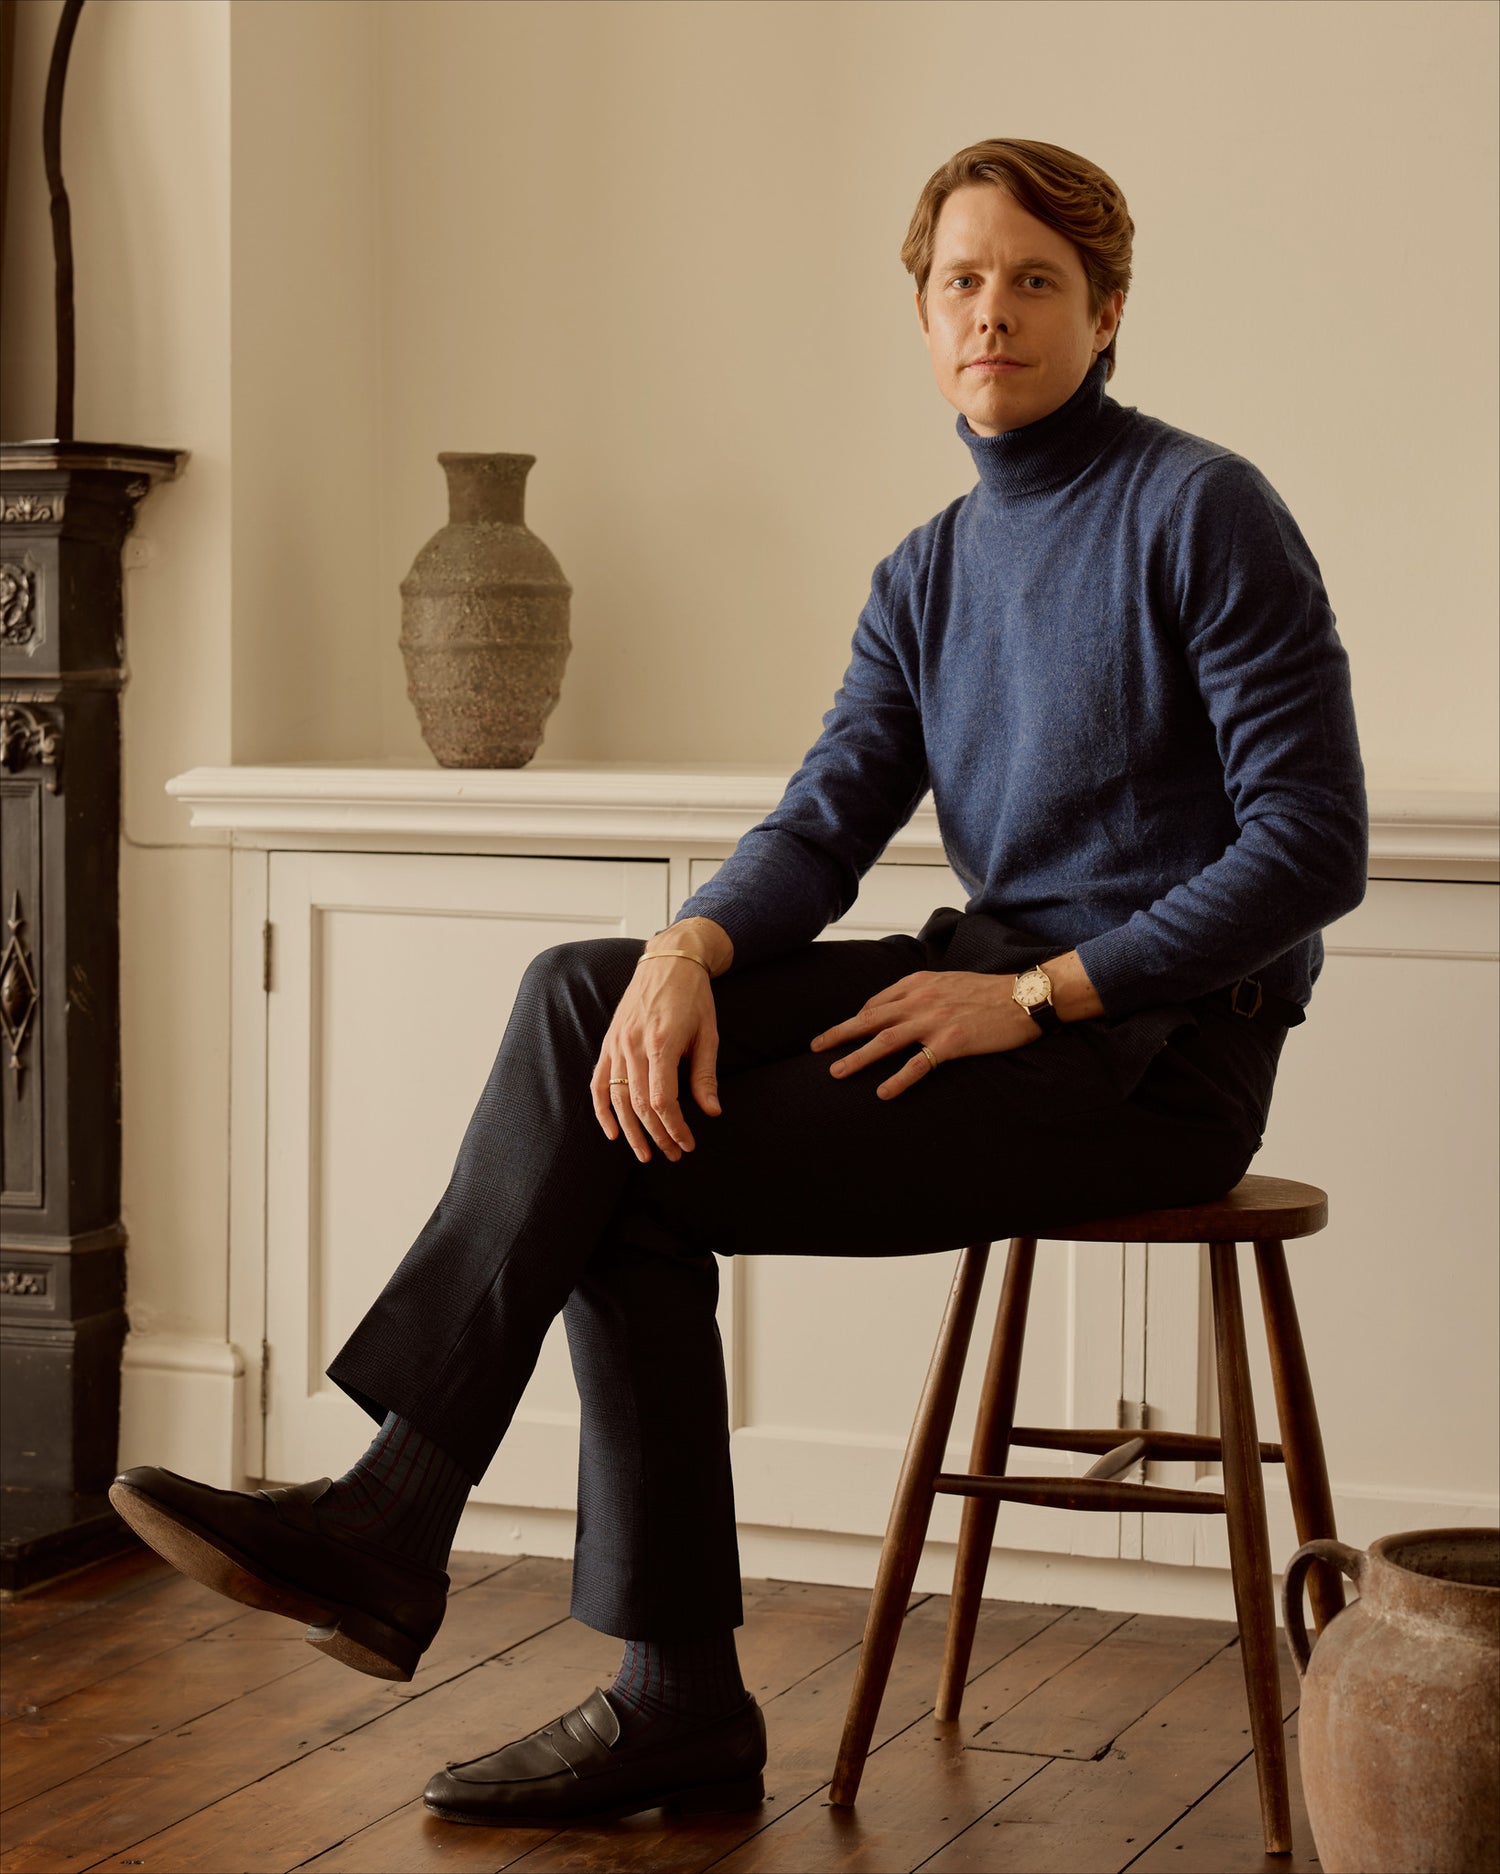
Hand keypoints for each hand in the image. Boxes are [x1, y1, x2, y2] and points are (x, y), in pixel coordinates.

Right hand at [590, 920, 731, 1162]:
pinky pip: (598, 1082)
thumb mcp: (708, 1034)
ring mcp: (617, 1044)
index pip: (662, 1100)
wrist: (669, 961)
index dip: (674, 1128)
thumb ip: (705, 1075)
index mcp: (661, 1043)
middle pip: (640, 1105)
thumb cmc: (694, 996)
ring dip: (630, 1131)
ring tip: (645, 1154)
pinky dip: (602, 1110)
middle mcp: (633, 1046)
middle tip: (673, 1155)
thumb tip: (712, 1112)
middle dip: (657, 1135)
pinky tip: (612, 1132)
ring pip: (617, 1099)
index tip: (687, 1144)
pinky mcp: (609, 1042)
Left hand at [811, 970, 1040, 1099]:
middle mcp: (921, 999)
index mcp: (919, 982)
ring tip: (835, 1073)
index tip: (844, 1033)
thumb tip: (897, 1008)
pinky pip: (917, 1065)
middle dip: (839, 1034)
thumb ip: (922, 991)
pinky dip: (897, 1079)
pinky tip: (882, 1093)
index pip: (877, 1002)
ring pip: (885, 1040)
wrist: (1025, 996)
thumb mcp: (949, 981)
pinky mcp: (951, 1042)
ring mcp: (934, 1021)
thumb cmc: (990, 991)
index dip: (857, 1019)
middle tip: (815, 1048)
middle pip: (870, 1018)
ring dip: (857, 1057)